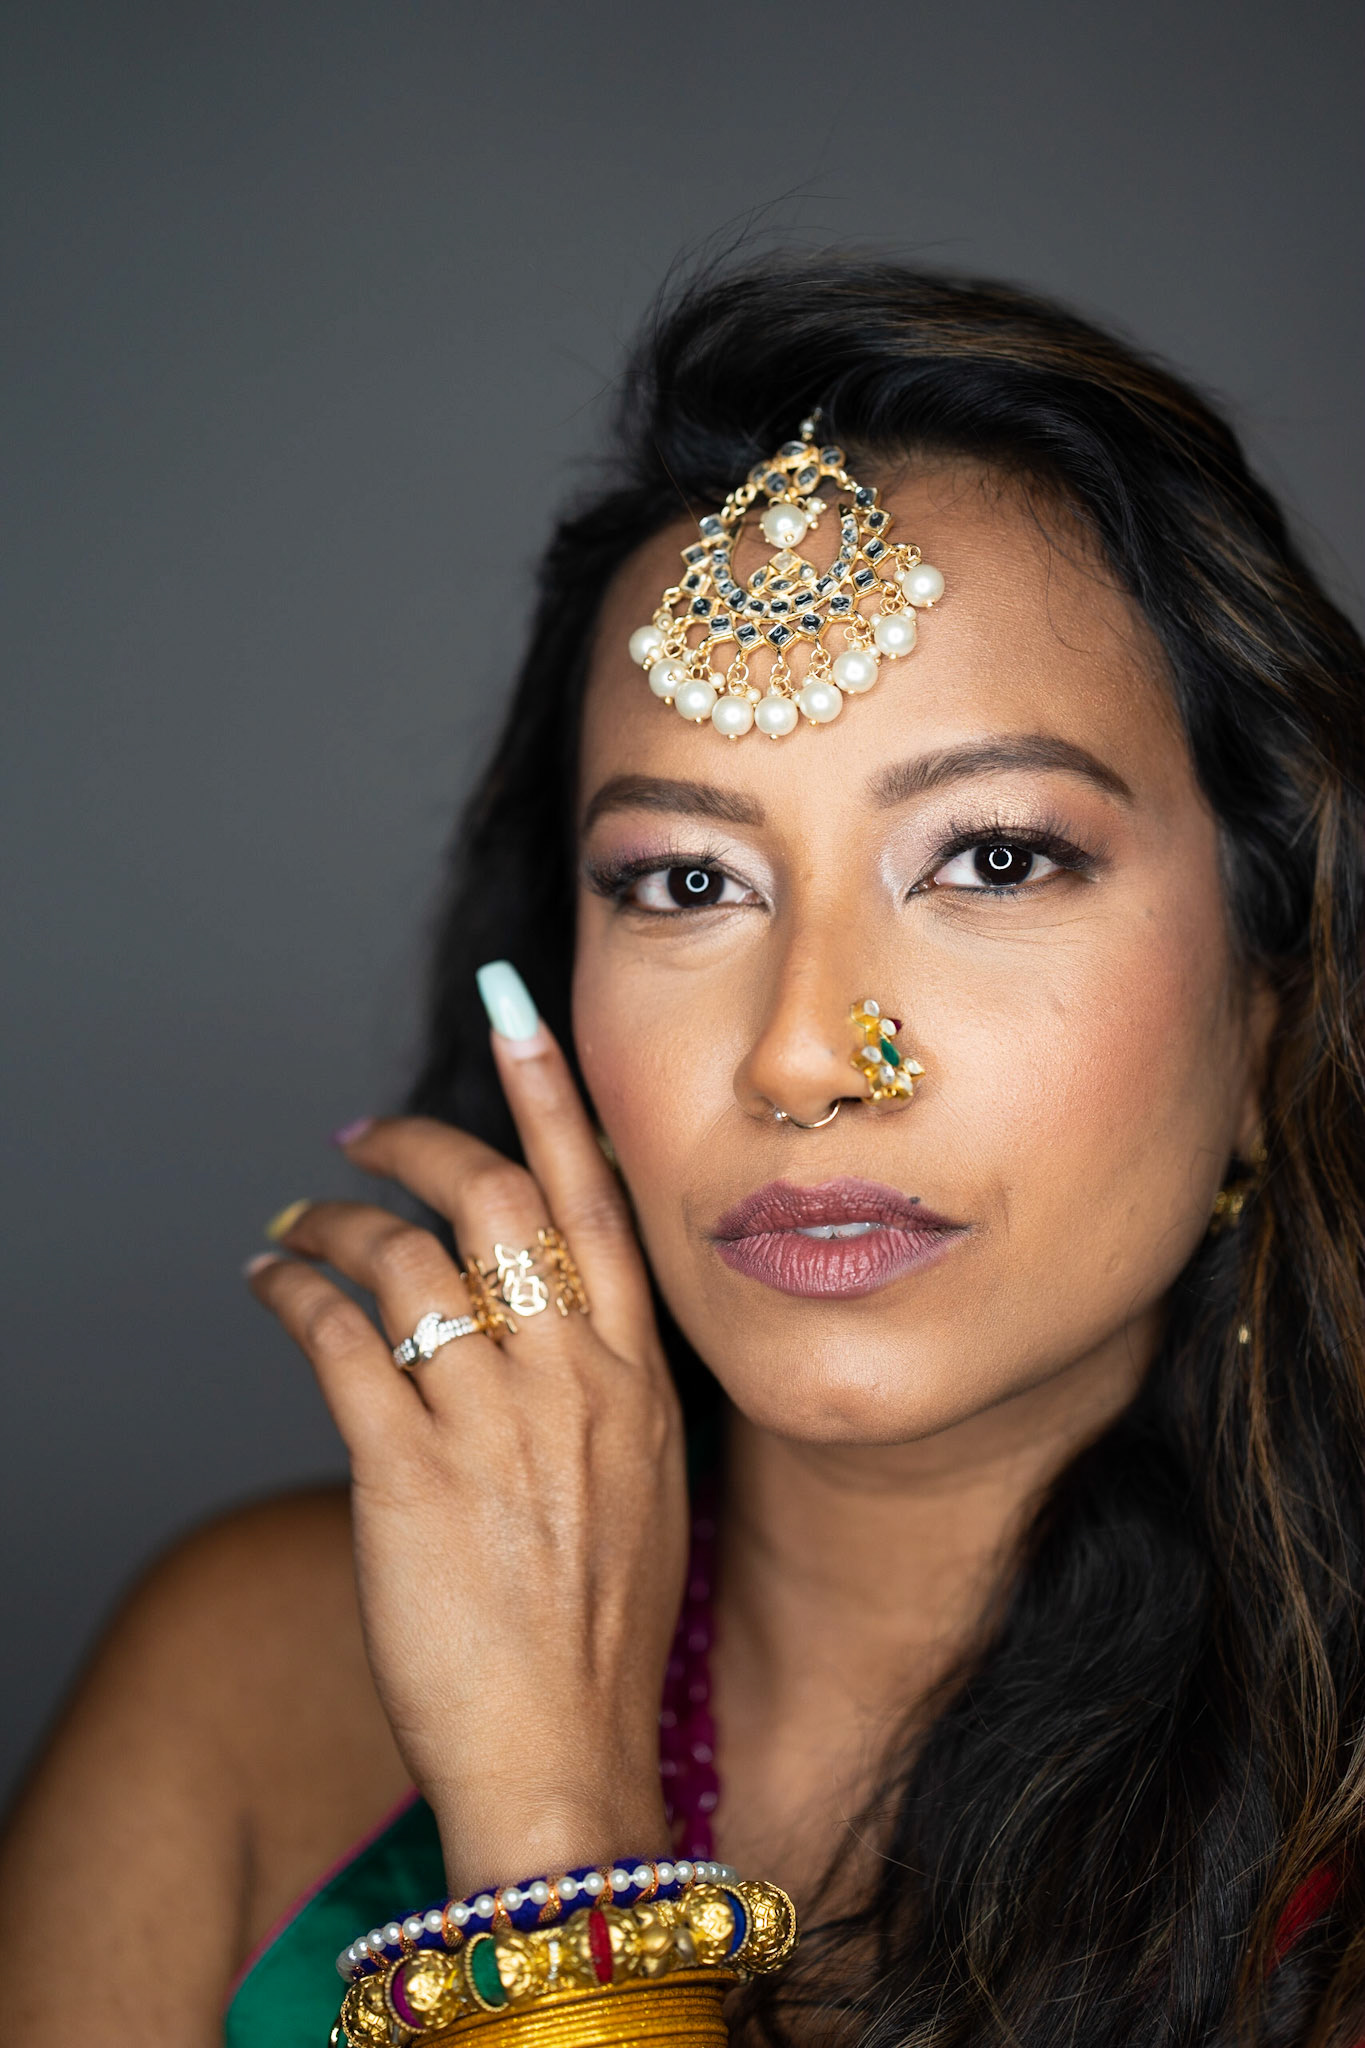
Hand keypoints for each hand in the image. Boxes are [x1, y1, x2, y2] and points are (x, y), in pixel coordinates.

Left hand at [247, 1003, 687, 1893]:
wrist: (568, 1761)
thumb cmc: (599, 1639)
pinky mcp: (410, 1473)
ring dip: (337, 1221)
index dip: (551, 1096)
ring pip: (406, 1257)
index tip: (518, 1015)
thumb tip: (546, 1322)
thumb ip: (602, 1391)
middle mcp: (576, 1380)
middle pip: (497, 1202)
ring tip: (297, 1223)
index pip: (599, 1202)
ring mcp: (497, 1423)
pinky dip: (294, 1287)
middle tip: (365, 1130)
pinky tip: (271, 1279)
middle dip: (422, 1141)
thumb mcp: (644, 1491)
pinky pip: (339, 1336)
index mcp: (641, 1379)